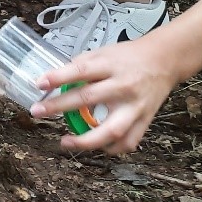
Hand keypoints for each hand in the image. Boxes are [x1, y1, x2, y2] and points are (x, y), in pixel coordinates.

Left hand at [32, 35, 180, 154]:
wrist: (163, 61)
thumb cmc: (127, 57)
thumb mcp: (101, 53)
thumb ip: (79, 65)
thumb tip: (52, 80)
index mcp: (109, 65)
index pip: (80, 70)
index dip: (58, 77)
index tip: (39, 84)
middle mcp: (122, 86)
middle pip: (88, 99)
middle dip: (59, 107)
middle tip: (37, 112)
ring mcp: (135, 107)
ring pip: (111, 130)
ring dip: (86, 141)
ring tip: (65, 143)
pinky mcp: (144, 120)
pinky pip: (128, 142)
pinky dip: (111, 148)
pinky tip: (96, 146)